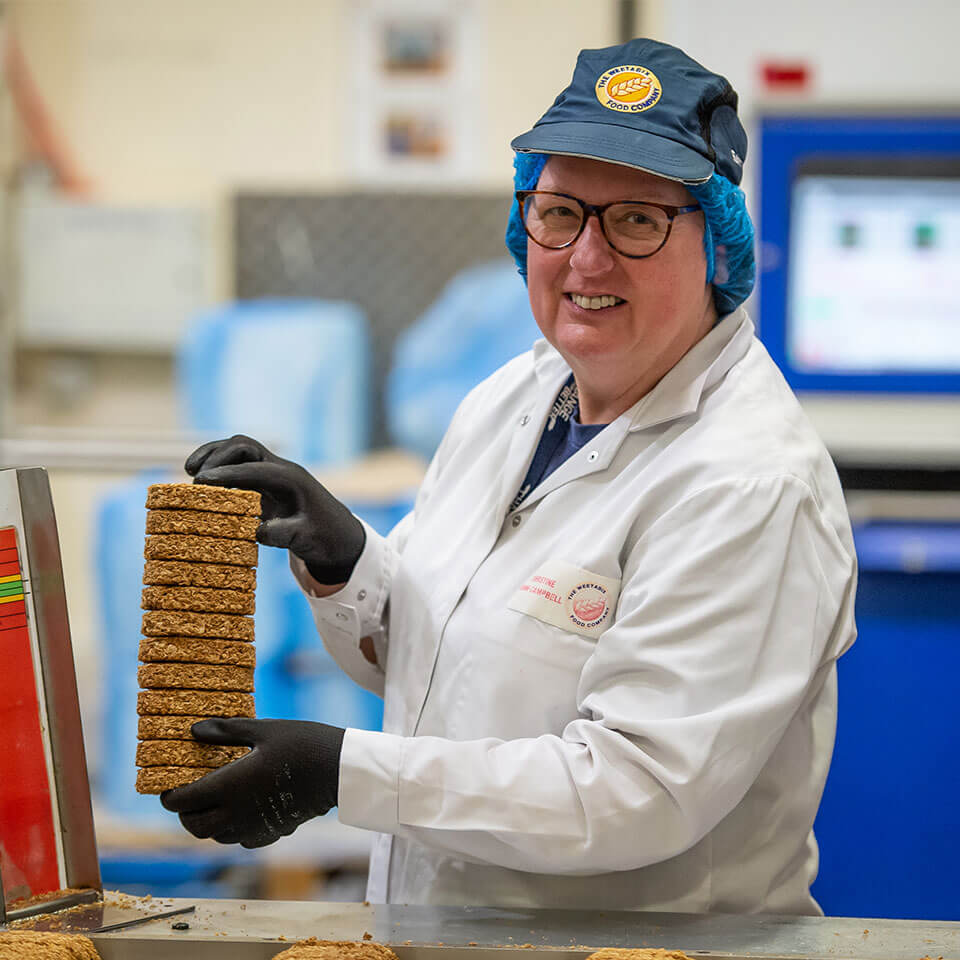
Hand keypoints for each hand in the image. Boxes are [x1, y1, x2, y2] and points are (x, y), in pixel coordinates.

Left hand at [160, 718, 344, 847]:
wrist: (339, 770)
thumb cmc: (303, 743)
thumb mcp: (264, 729)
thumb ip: (226, 731)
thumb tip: (194, 730)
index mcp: (231, 786)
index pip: (183, 802)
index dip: (169, 796)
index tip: (167, 787)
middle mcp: (238, 813)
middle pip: (195, 827)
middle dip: (184, 814)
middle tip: (186, 796)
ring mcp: (255, 827)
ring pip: (216, 836)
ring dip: (207, 823)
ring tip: (212, 800)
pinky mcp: (272, 833)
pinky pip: (240, 840)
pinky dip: (231, 829)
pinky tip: (240, 809)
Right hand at [185, 435, 364, 583]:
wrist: (338, 534)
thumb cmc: (324, 536)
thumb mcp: (306, 539)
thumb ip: (283, 535)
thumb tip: (257, 531)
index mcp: (291, 479)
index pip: (253, 468)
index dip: (226, 474)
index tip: (201, 482)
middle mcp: (280, 469)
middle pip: (244, 446)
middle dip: (217, 457)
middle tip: (195, 479)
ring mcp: (271, 472)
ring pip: (238, 450)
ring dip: (213, 455)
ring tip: (188, 471)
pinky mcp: (264, 480)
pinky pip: (237, 464)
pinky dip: (217, 466)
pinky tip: (200, 481)